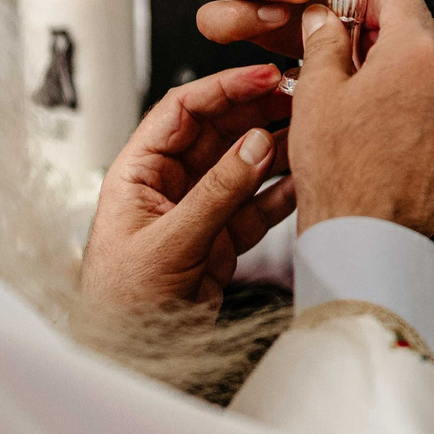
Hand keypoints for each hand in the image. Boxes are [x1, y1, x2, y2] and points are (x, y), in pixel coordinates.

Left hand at [80, 63, 297, 314]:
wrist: (129, 357)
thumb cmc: (120, 303)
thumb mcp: (168, 242)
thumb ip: (216, 193)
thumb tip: (255, 146)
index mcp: (139, 171)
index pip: (184, 110)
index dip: (226, 87)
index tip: (265, 75)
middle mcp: (170, 185)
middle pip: (220, 131)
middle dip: (261, 111)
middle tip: (301, 98)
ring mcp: (199, 211)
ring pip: (244, 165)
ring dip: (278, 148)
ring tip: (313, 131)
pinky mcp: (221, 240)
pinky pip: (257, 205)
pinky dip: (282, 192)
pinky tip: (305, 179)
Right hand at [287, 0, 433, 234]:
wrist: (366, 235)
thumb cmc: (337, 167)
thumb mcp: (316, 93)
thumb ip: (324, 43)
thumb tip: (325, 18)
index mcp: (416, 55)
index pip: (404, 0)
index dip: (373, 3)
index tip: (353, 18)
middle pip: (429, 34)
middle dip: (394, 38)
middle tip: (358, 60)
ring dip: (414, 78)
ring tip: (374, 104)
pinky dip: (430, 116)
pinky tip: (396, 136)